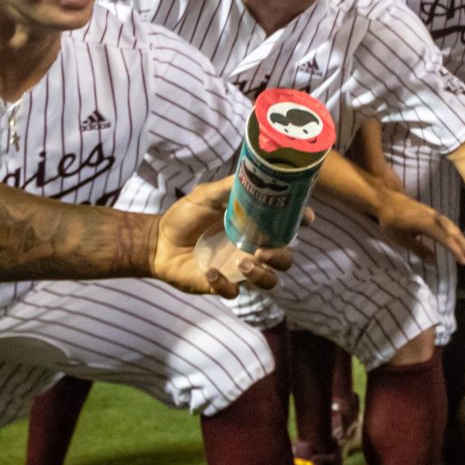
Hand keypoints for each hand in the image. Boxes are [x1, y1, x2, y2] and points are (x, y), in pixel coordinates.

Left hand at [147, 178, 293, 296]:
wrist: (157, 240)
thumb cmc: (184, 216)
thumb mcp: (206, 195)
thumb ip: (229, 187)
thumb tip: (252, 172)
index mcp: (255, 226)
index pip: (287, 227)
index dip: (302, 222)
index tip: (306, 218)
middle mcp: (253, 248)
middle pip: (285, 260)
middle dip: (281, 257)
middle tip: (261, 251)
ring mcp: (239, 269)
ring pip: (269, 281)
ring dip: (262, 275)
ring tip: (243, 263)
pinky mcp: (222, 285)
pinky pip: (234, 292)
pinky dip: (224, 285)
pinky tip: (209, 271)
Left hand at [376, 189, 464, 264]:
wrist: (387, 201)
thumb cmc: (392, 221)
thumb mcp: (402, 239)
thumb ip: (419, 250)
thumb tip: (434, 261)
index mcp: (428, 225)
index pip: (447, 240)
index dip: (456, 251)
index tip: (464, 262)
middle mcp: (435, 218)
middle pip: (454, 232)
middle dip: (463, 246)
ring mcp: (435, 214)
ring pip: (452, 227)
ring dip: (461, 239)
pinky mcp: (432, 212)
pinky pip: (448, 223)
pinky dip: (455, 232)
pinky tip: (454, 238)